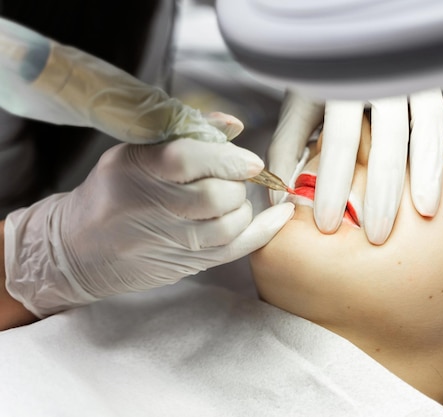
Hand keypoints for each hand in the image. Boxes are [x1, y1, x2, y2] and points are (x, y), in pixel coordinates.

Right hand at [4, 136, 293, 316]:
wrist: (81, 248)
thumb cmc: (113, 190)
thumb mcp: (136, 151)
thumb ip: (186, 132)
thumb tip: (234, 124)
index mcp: (137, 169)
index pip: (188, 161)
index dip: (227, 159)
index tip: (249, 160)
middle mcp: (152, 208)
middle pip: (215, 197)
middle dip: (236, 183)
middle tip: (233, 177)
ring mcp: (170, 241)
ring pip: (228, 226)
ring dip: (243, 206)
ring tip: (233, 196)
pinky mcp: (187, 264)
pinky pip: (235, 251)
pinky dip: (264, 232)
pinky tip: (280, 216)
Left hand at [268, 81, 442, 243]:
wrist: (356, 23)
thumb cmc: (328, 72)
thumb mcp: (301, 102)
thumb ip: (289, 146)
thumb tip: (279, 199)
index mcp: (340, 85)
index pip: (339, 143)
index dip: (334, 186)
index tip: (329, 225)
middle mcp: (380, 78)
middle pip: (388, 141)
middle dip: (383, 194)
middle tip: (378, 236)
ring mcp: (414, 70)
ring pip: (428, 121)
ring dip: (429, 169)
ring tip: (425, 210)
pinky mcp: (441, 65)